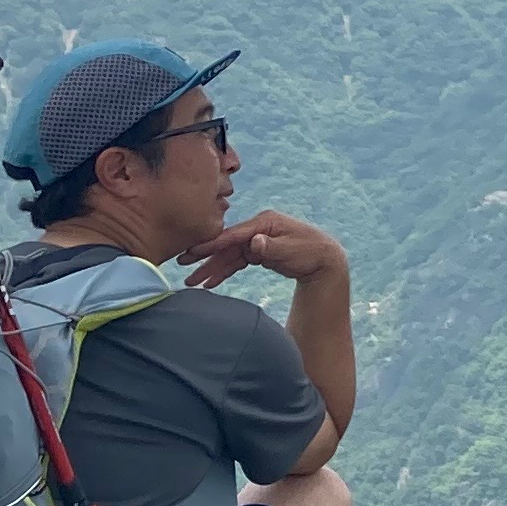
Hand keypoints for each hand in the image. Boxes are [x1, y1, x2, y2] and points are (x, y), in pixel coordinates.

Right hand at [179, 210, 346, 291]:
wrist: (325, 261)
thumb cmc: (312, 253)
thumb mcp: (292, 250)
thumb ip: (271, 247)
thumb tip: (254, 241)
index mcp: (265, 222)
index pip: (234, 234)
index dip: (213, 243)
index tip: (193, 250)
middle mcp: (258, 229)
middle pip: (226, 244)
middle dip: (204, 255)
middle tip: (180, 262)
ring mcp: (257, 240)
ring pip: (229, 256)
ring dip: (211, 268)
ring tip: (192, 282)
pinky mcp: (258, 252)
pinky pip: (237, 262)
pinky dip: (225, 272)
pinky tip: (210, 282)